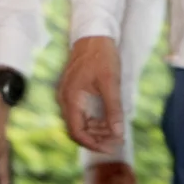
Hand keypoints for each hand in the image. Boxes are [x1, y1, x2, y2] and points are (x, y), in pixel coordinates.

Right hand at [56, 35, 123, 152]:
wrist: (93, 36)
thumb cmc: (101, 57)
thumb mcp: (110, 83)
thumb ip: (113, 109)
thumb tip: (118, 132)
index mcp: (71, 98)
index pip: (76, 131)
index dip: (93, 143)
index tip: (111, 147)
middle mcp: (65, 99)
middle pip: (76, 129)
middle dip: (96, 139)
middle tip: (117, 141)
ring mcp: (68, 95)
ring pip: (79, 122)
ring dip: (95, 130)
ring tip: (115, 132)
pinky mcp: (73, 92)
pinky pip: (80, 113)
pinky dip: (93, 121)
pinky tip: (107, 120)